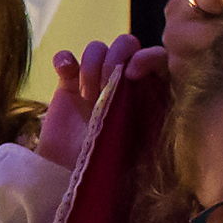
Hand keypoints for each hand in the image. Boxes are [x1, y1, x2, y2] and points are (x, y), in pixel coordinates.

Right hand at [34, 39, 149, 175]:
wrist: (75, 178)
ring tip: (86, 95)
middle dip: (115, 58)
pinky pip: (66, 58)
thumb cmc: (114, 166)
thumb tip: (152, 90)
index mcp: (149, 94)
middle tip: (106, 84)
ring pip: (96, 48)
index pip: (158, 58)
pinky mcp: (69, 84)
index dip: (147, 57)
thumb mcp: (142, 145)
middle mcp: (125, 82)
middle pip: (126, 44)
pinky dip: (64, 59)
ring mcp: (96, 81)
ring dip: (91, 65)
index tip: (132, 72)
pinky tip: (65, 73)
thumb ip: (151, 118)